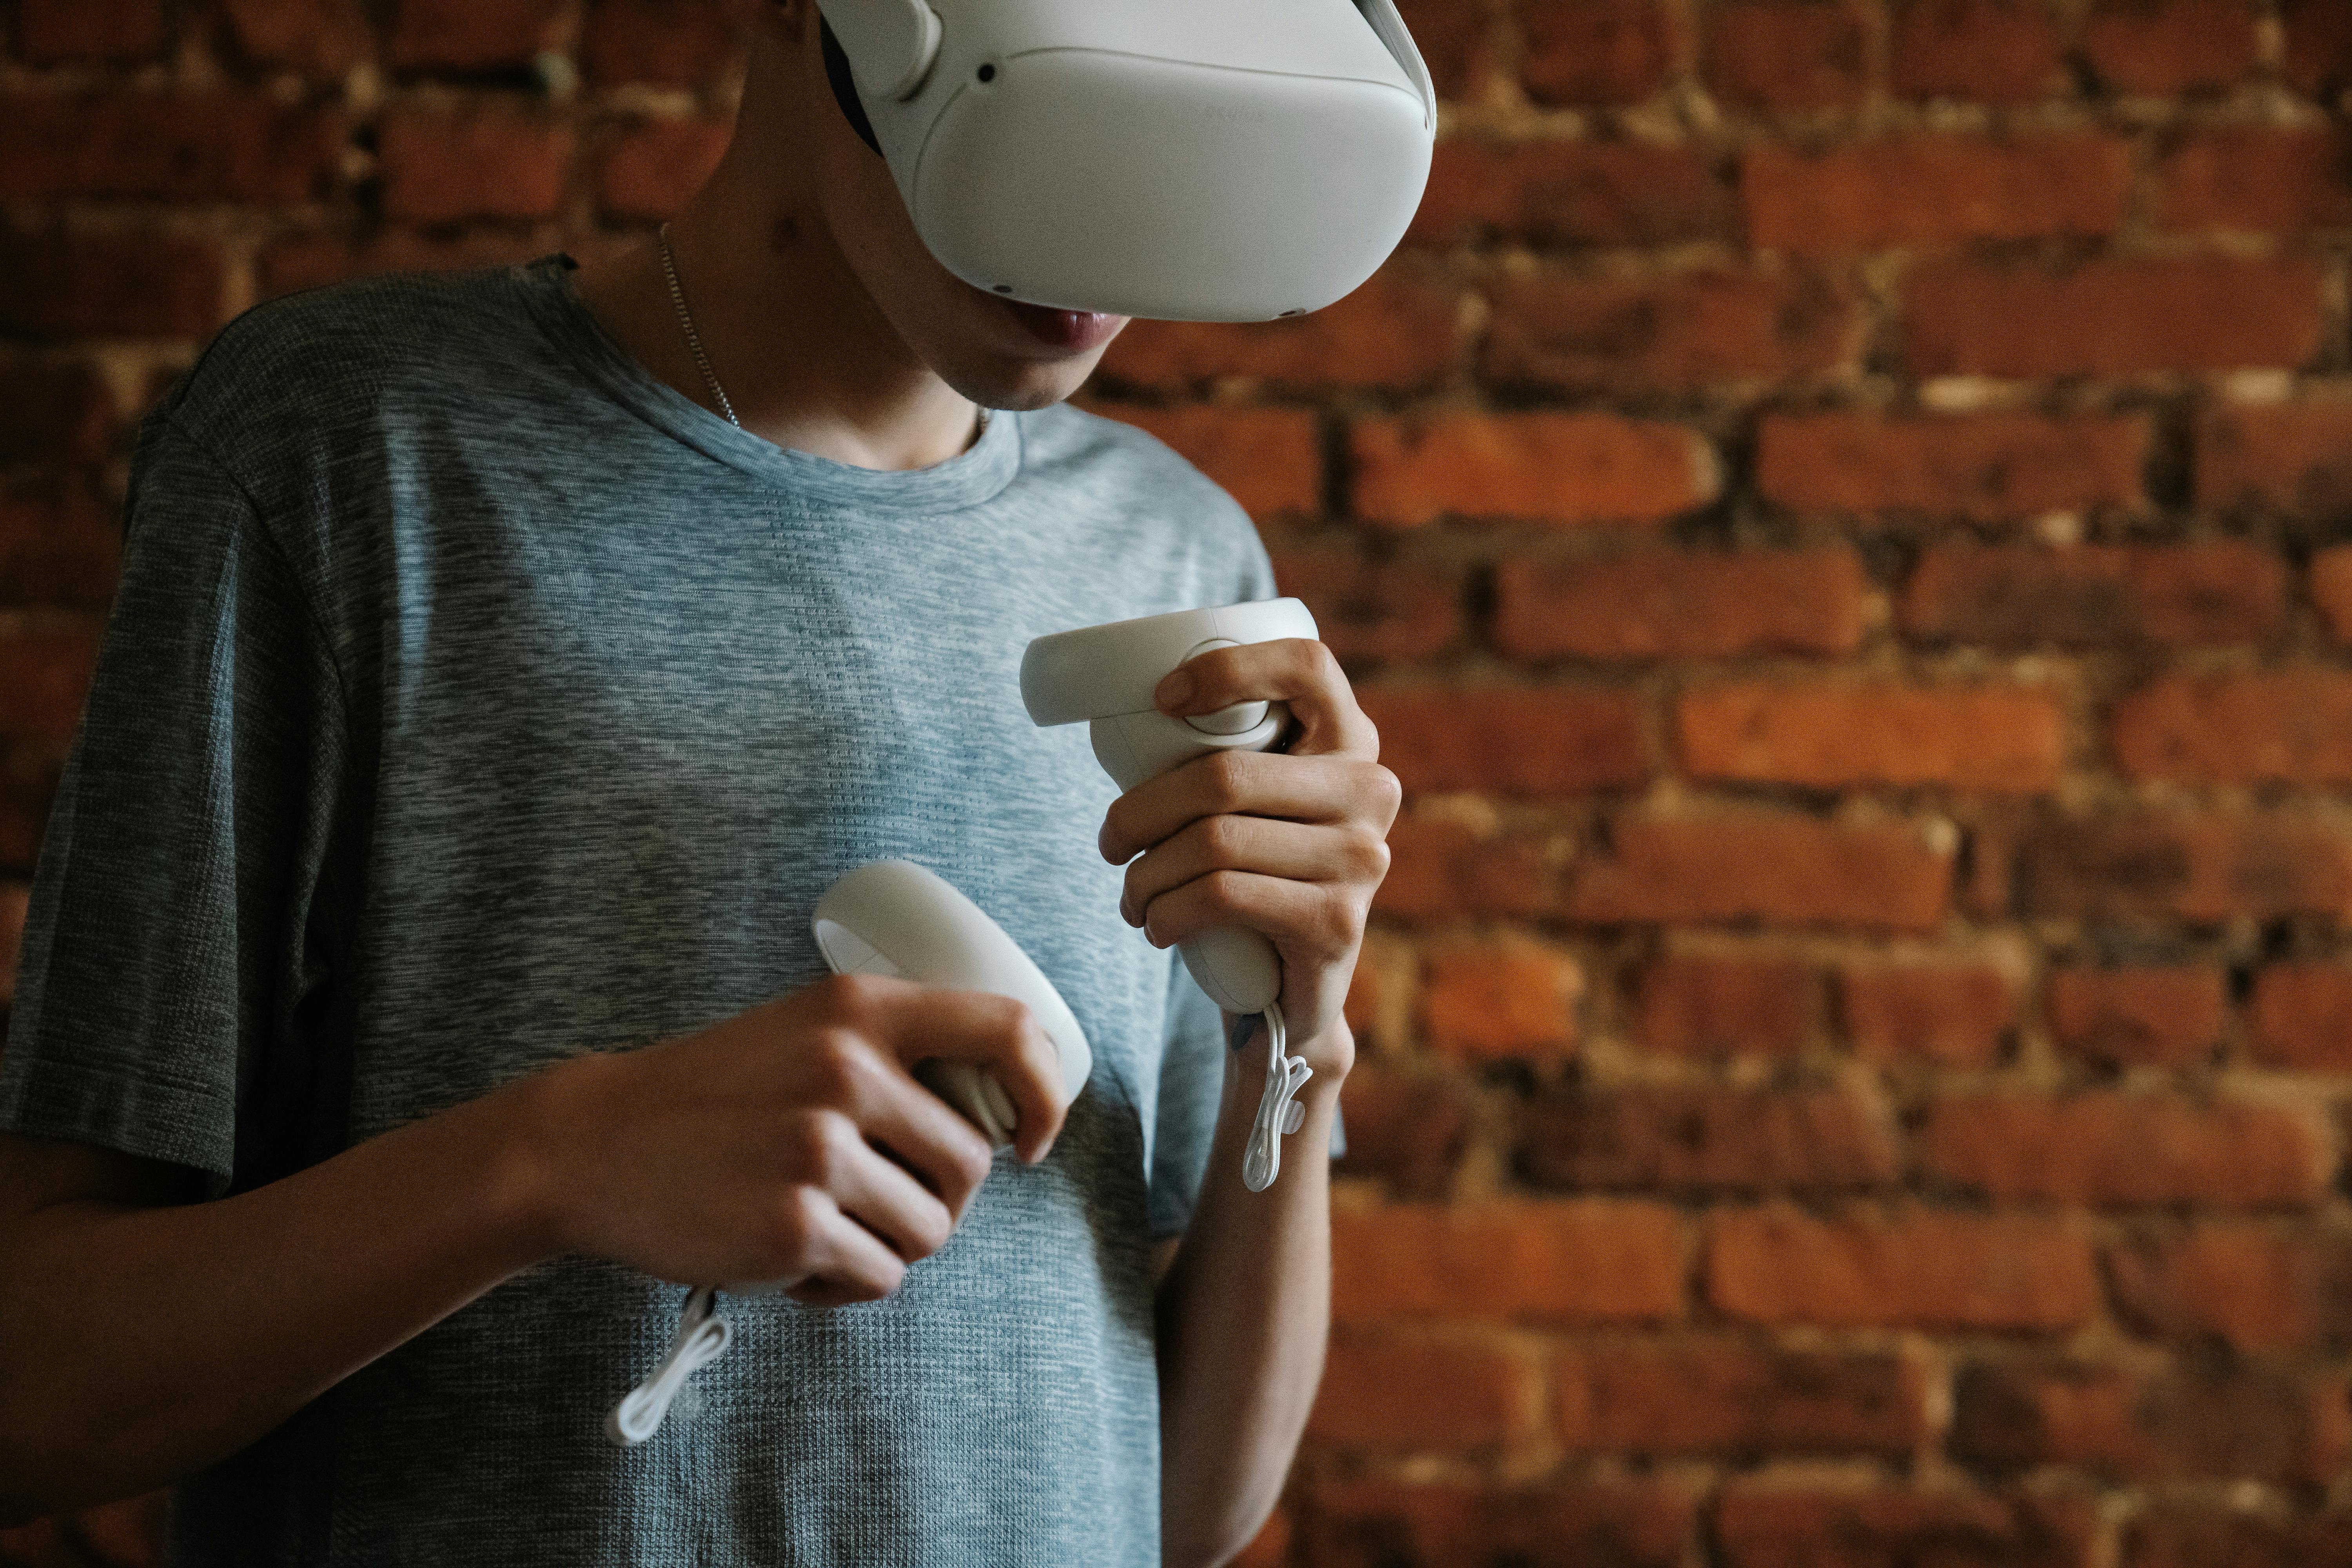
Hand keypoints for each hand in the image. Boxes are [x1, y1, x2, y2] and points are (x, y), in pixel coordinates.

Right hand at [520, 974, 1066, 1305]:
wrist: (591, 1144)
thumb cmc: (713, 1094)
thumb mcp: (804, 1030)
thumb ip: (892, 1053)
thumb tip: (999, 1116)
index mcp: (859, 1009)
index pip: (1007, 1028)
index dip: (1044, 1091)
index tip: (1029, 1140)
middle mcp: (847, 1070)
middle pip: (970, 1165)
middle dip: (937, 1198)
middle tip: (873, 1198)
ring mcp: (819, 1151)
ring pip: (930, 1231)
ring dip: (889, 1244)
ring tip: (822, 1223)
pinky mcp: (794, 1228)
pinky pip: (879, 1278)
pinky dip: (846, 1284)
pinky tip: (794, 1259)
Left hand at [1097, 637, 1397, 1061]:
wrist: (1292, 992)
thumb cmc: (1254, 878)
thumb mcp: (1252, 806)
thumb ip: (1228, 758)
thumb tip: (1131, 716)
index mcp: (1351, 740)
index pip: (1306, 666)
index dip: (1227, 669)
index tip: (1162, 700)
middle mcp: (1370, 791)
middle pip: (1225, 775)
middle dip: (1141, 812)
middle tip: (1111, 842)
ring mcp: (1361, 858)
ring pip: (1214, 842)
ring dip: (1146, 875)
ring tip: (1132, 896)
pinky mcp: (1336, 922)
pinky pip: (1224, 896)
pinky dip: (1169, 912)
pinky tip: (1157, 926)